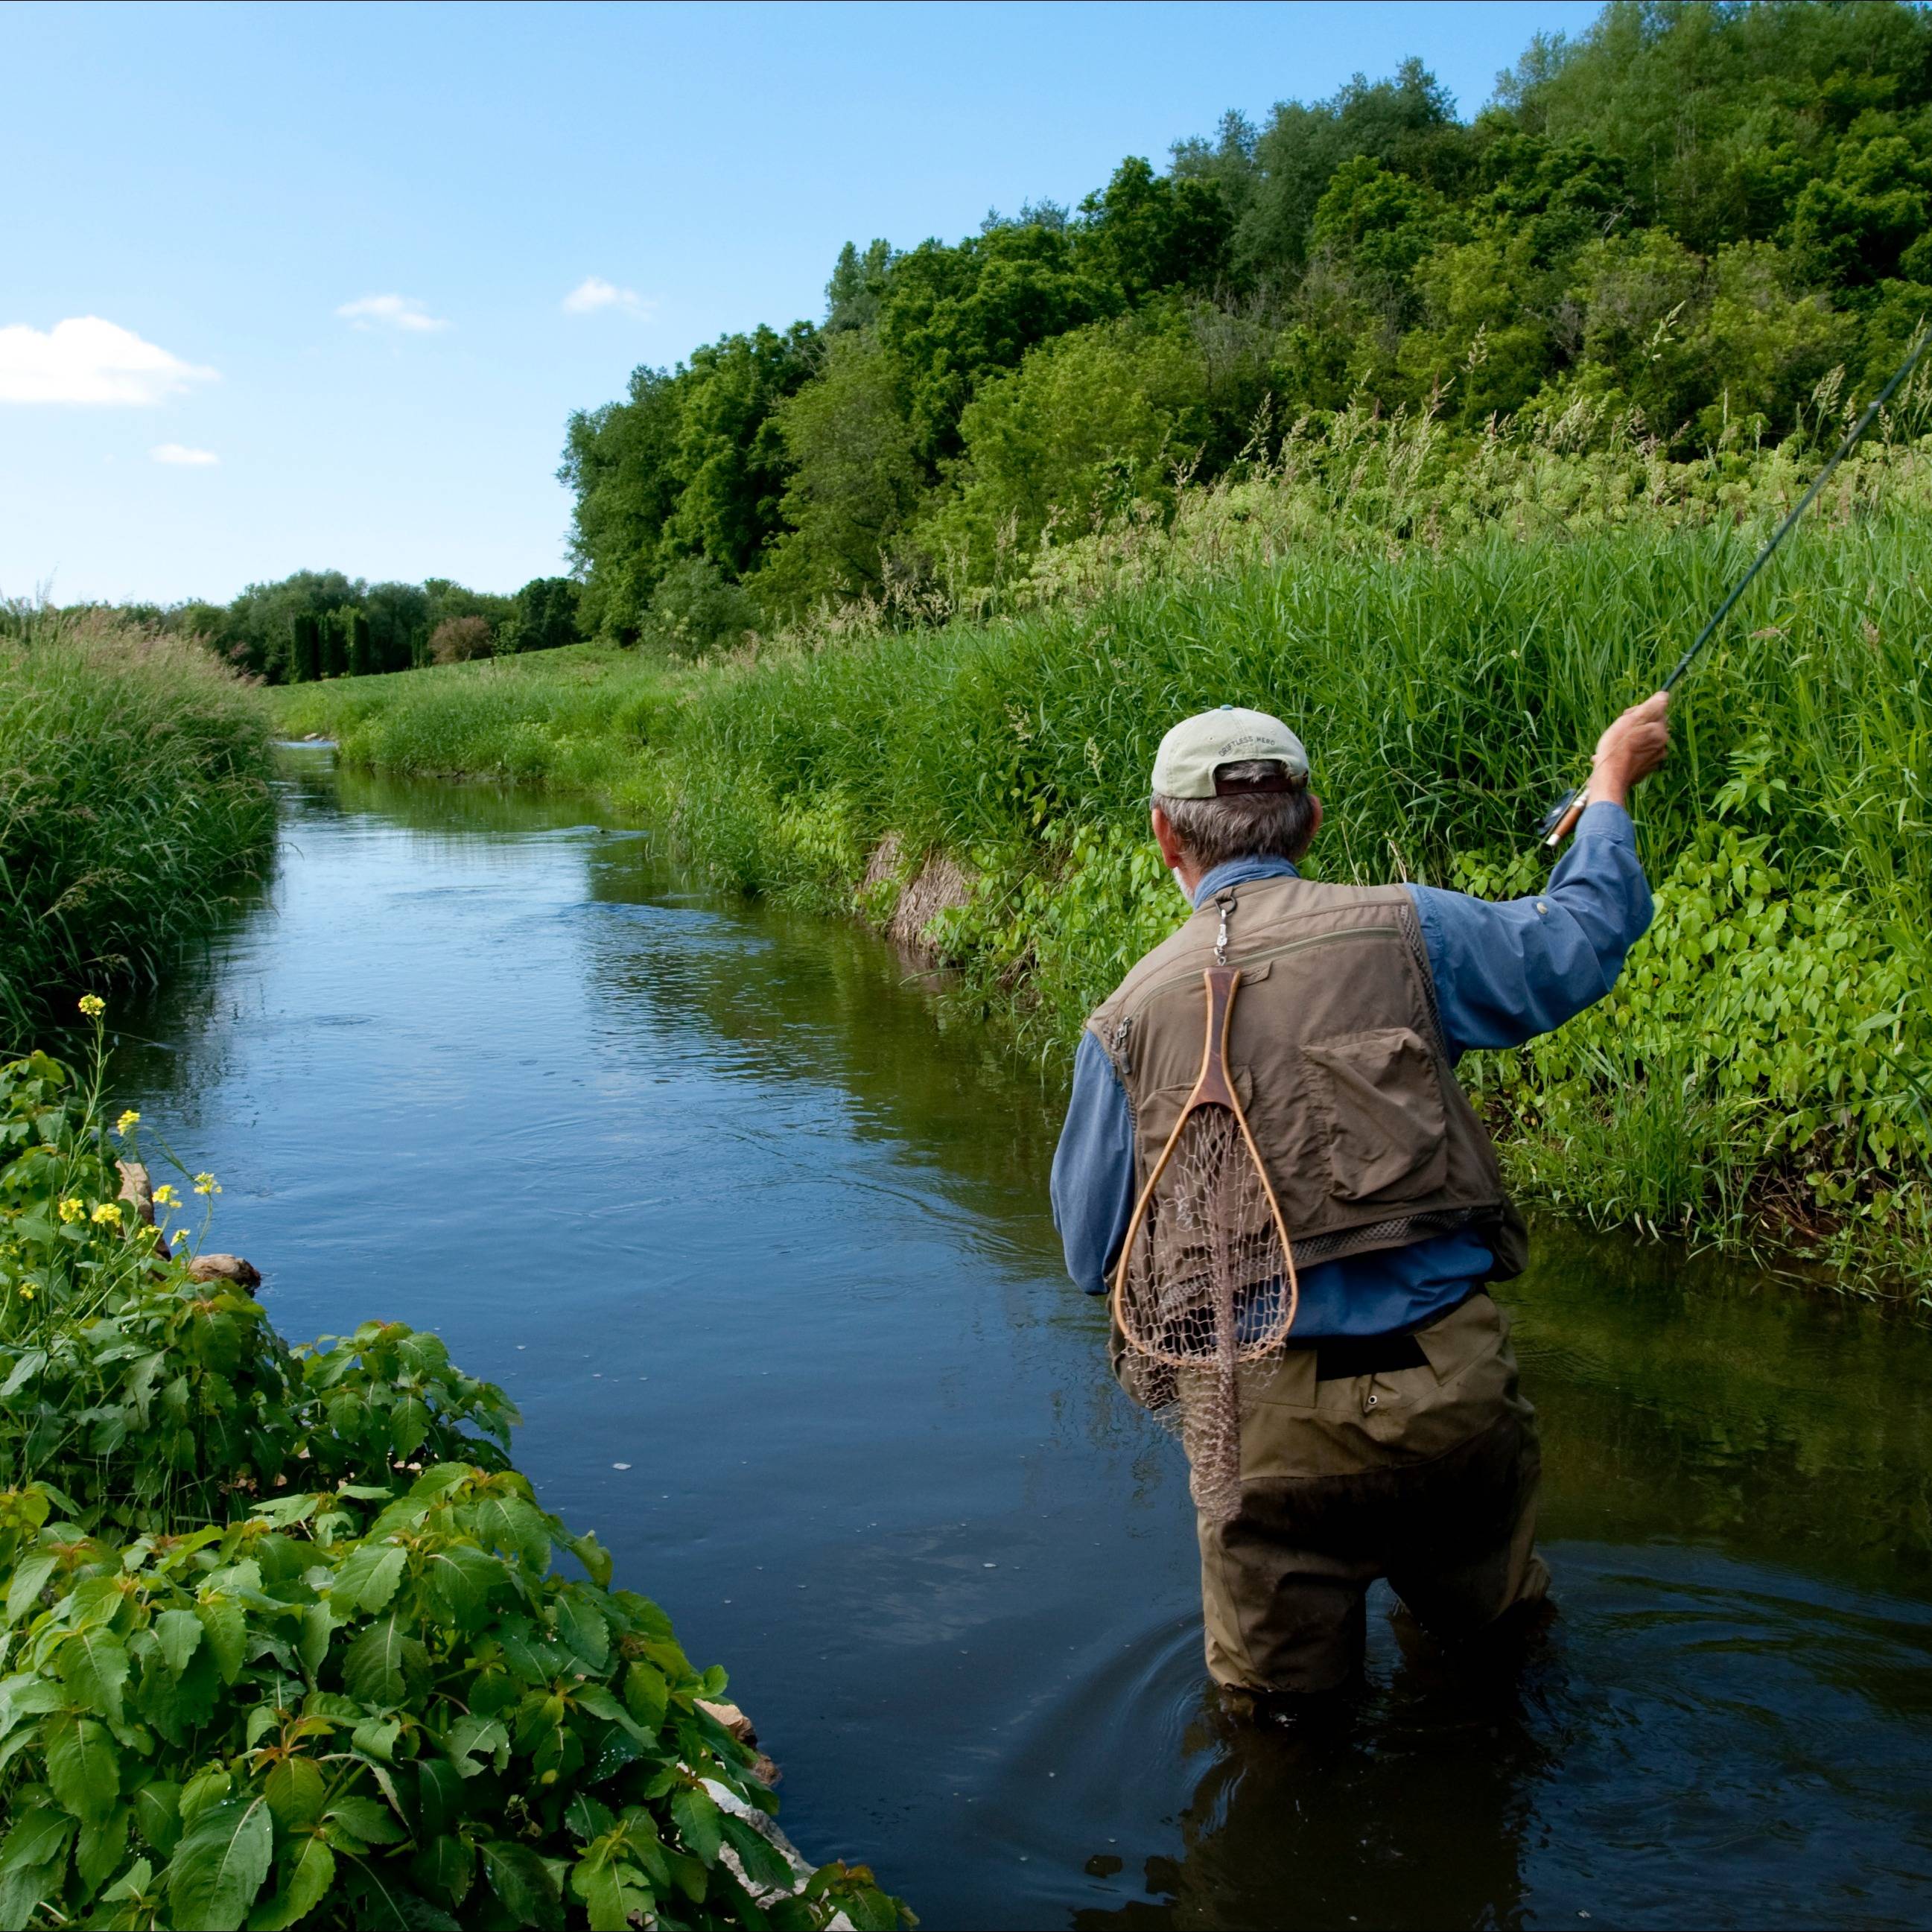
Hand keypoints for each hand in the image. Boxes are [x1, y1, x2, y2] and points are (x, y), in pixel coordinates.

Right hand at [1586, 691, 1670, 808]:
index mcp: (1660, 732)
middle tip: (1617, 732)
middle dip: (1634, 727)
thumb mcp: (1632, 720)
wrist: (1609, 778)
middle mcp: (1662, 746)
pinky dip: (1627, 755)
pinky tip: (1614, 757)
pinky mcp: (1645, 771)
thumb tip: (1664, 695)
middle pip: (1649, 728)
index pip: (1654, 712)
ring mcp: (1654, 760)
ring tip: (1613, 747)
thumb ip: (1651, 706)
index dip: (1638, 712)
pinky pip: (1637, 757)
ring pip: (1642, 742)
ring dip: (1629, 742)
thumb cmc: (1617, 747)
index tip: (1625, 718)